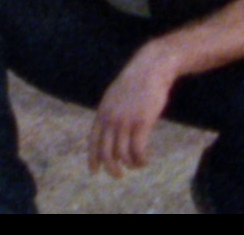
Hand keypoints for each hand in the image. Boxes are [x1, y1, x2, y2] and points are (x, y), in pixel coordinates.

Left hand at [89, 45, 178, 177]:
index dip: (93, 158)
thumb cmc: (135, 82)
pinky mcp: (141, 123)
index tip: (94, 170)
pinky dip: (141, 160)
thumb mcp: (114, 96)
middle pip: (106, 153)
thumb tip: (109, 130)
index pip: (93, 141)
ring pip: (123, 154)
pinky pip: (138, 150)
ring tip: (138, 164)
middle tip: (118, 175)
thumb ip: (109, 113)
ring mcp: (125, 121)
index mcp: (102, 112)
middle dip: (111, 168)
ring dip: (131, 164)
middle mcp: (111, 119)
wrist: (150, 68)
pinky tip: (145, 160)